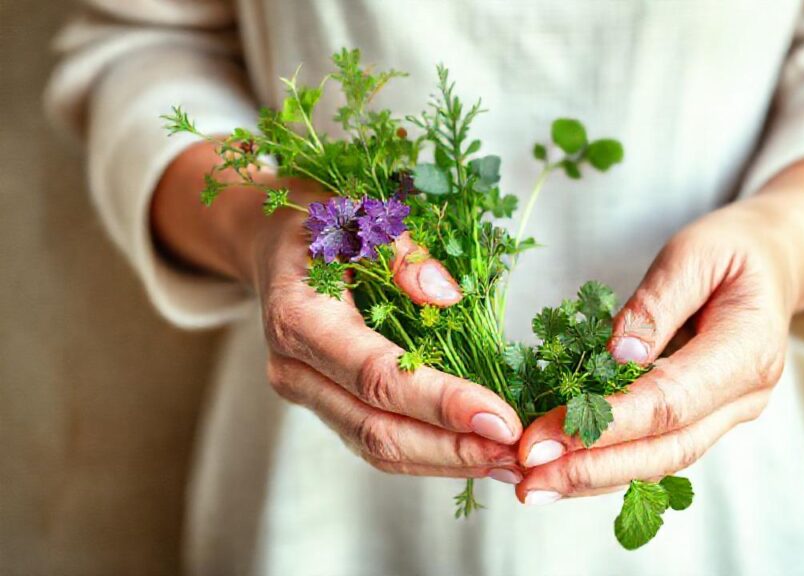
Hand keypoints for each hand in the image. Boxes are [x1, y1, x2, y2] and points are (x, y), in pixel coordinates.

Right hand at [153, 142, 523, 481]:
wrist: (272, 243)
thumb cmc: (322, 220)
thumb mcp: (359, 212)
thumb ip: (401, 251)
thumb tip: (448, 297)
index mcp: (298, 317)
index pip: (377, 377)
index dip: (441, 402)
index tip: (501, 418)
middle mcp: (294, 368)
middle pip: (377, 430)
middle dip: (452, 447)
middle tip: (516, 453)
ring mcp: (306, 393)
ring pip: (376, 449)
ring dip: (446, 461)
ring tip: (508, 463)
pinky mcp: (325, 404)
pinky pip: (375, 442)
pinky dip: (428, 454)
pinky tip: (476, 454)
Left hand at [513, 155, 803, 502]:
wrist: (772, 263)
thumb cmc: (731, 250)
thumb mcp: (692, 254)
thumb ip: (655, 305)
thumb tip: (615, 355)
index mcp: (748, 351)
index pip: (669, 403)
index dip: (604, 424)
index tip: (543, 438)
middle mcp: (744, 397)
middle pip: (665, 449)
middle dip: (592, 470)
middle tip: (529, 482)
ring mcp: (729, 415)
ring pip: (660, 462)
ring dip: (594, 479)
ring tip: (533, 486)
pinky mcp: (705, 420)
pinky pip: (656, 451)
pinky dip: (607, 464)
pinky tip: (561, 471)